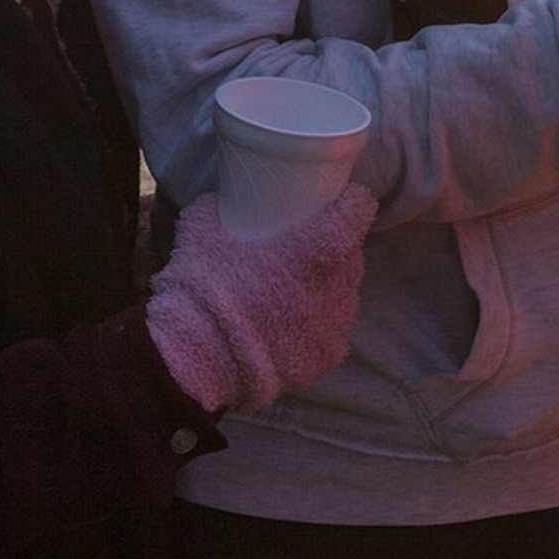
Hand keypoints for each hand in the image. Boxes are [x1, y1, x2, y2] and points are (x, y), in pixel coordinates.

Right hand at [145, 182, 376, 415]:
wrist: (201, 357)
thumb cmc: (205, 286)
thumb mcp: (203, 232)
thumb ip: (218, 211)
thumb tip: (219, 202)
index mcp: (314, 248)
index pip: (357, 213)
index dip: (353, 205)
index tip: (343, 201)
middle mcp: (335, 285)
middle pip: (350, 257)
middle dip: (335, 251)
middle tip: (307, 251)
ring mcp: (334, 323)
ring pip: (344, 296)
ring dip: (328, 289)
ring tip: (297, 292)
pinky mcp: (328, 355)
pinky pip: (331, 332)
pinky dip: (318, 326)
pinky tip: (295, 327)